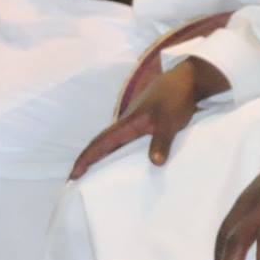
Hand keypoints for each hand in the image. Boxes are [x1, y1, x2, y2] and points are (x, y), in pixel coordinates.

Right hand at [67, 57, 229, 178]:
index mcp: (127, 123)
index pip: (101, 142)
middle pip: (102, 144)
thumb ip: (161, 141)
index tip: (73, 174)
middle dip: (89, 160)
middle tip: (78, 180)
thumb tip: (155, 163)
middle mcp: (126, 124)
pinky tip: (124, 164)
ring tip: (97, 177)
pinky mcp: (145, 124)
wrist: (186, 79)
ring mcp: (135, 123)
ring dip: (104, 158)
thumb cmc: (175, 98)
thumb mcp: (170, 121)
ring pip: (114, 143)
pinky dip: (120, 153)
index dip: (86, 158)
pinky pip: (127, 142)